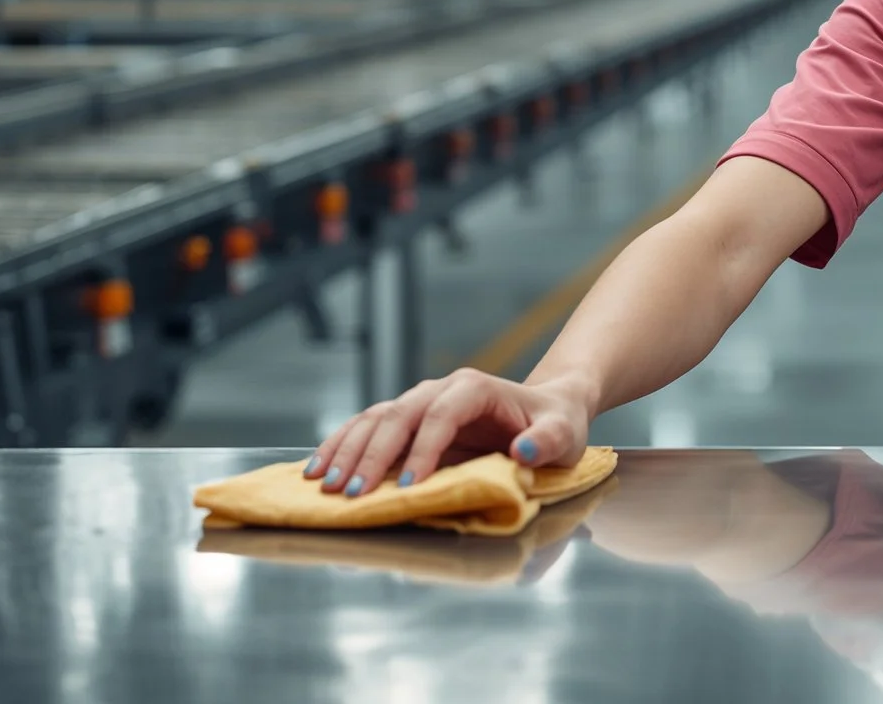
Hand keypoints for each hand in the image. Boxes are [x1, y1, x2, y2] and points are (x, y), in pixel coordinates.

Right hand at [303, 369, 595, 496]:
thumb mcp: (564, 433)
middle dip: (372, 455)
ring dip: (346, 450)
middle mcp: (440, 390)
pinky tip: (318, 468)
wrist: (546, 409)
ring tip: (324, 484)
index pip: (441, 416)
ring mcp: (419, 402)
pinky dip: (341, 446)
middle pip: (397, 416)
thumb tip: (523, 452)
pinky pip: (366, 428)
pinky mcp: (407, 420)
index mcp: (474, 388)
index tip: (409, 486)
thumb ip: (547, 442)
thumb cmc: (555, 424)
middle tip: (351, 494)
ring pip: (373, 419)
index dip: (423, 450)